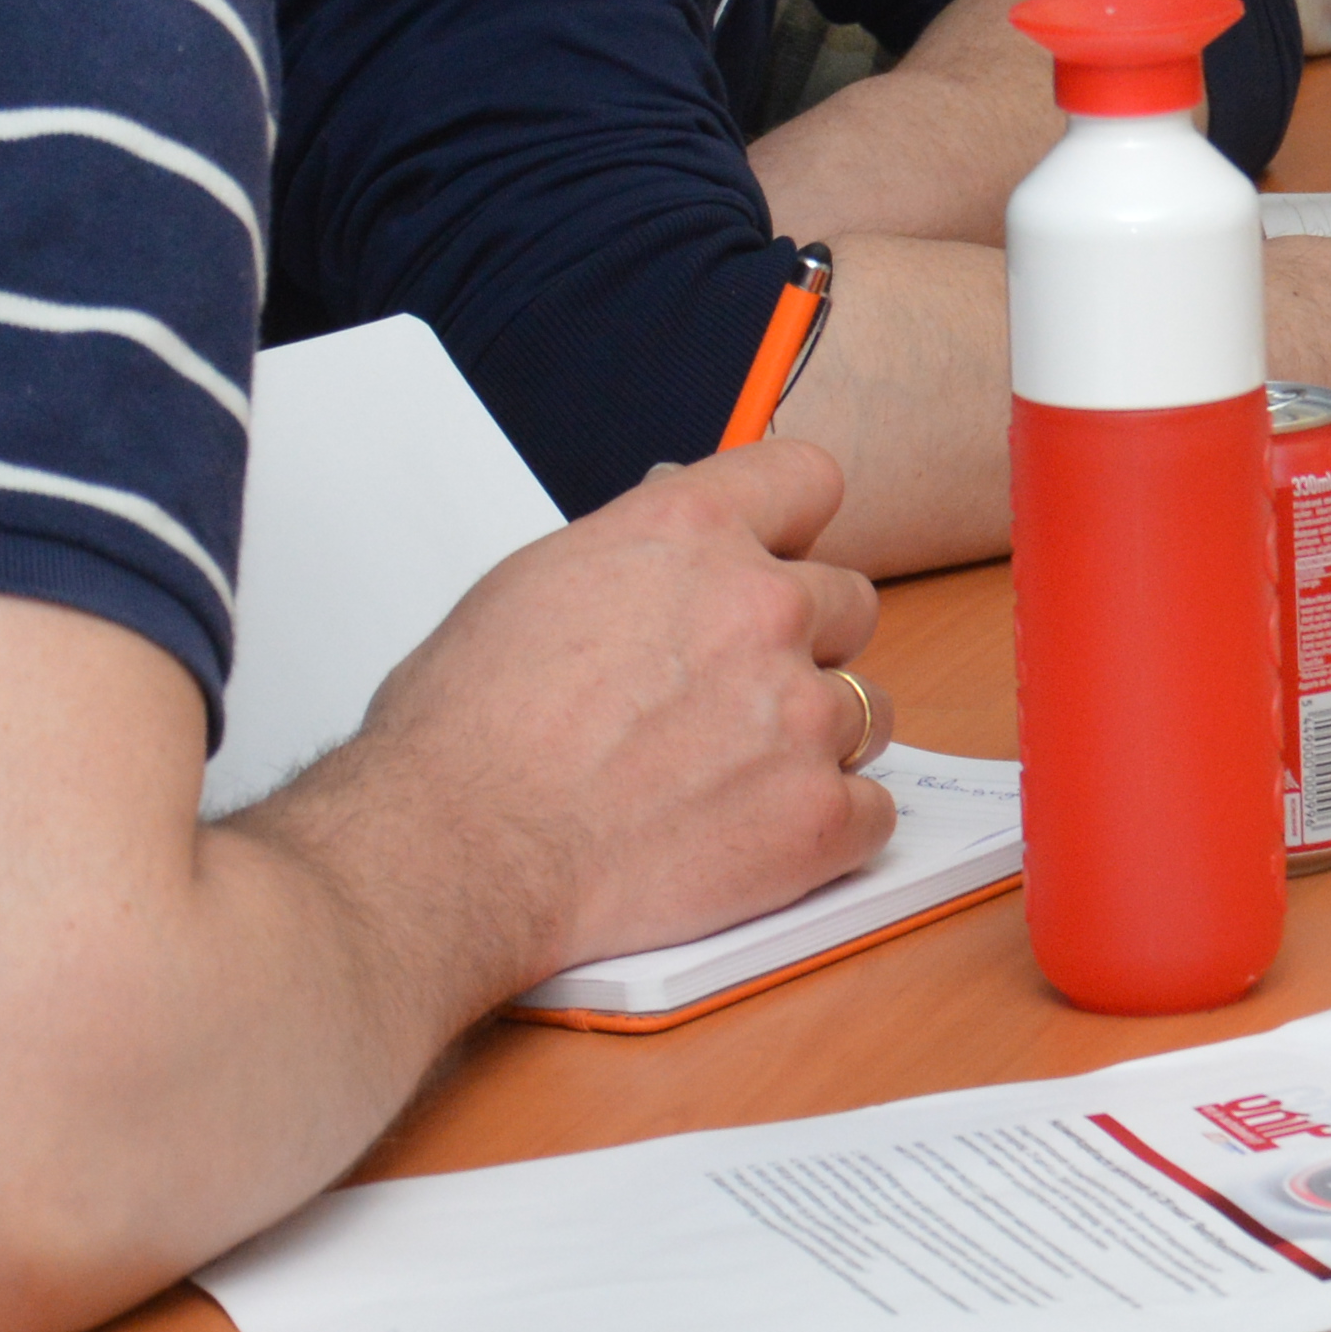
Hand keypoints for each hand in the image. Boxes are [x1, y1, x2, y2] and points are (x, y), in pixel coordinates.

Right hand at [335, 438, 889, 973]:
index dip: (792, 526)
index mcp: (691, 534)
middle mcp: (762, 607)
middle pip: (849, 602)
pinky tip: (752, 838)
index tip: (780, 557)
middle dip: (801, 645)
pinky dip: (825, 830)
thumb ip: (636, 557)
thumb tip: (678, 554)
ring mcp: (800, 712)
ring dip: (812, 740)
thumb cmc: (467, 735)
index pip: (807, 480)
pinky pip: (872, 812)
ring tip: (727, 778)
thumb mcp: (535, 585)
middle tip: (731, 696)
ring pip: (866, 709)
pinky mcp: (818, 814)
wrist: (457, 851)